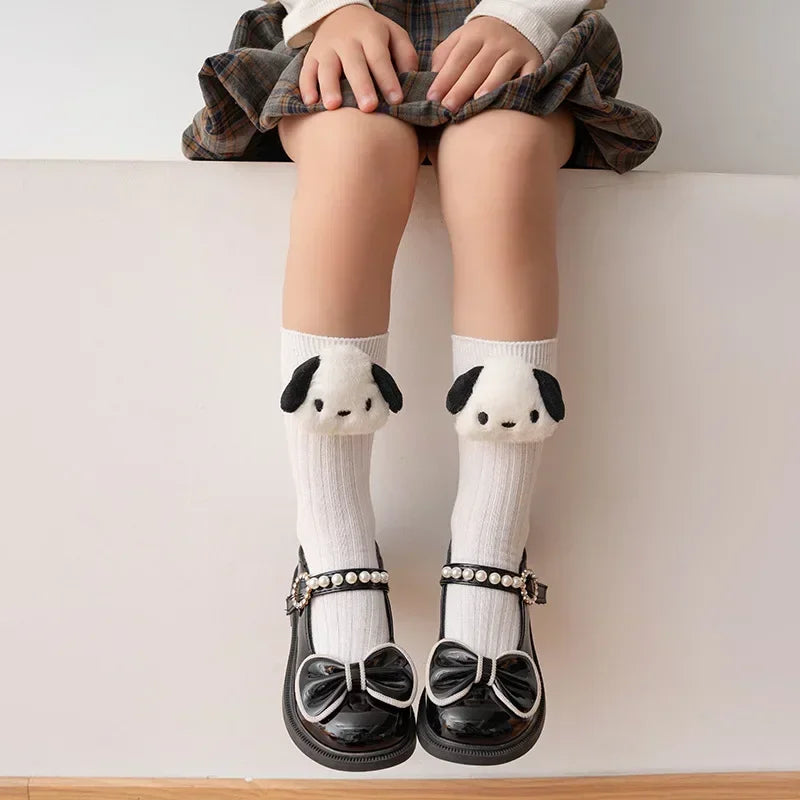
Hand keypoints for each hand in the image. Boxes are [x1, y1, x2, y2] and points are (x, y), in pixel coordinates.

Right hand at [300, 5, 418, 111]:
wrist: (341, 14)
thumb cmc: (374, 34)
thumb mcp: (395, 35)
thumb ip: (405, 56)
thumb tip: (412, 80)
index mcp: (371, 34)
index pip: (379, 57)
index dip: (388, 79)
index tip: (397, 100)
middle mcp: (347, 40)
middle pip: (354, 64)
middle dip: (361, 85)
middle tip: (368, 107)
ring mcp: (326, 48)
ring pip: (327, 67)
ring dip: (329, 87)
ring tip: (334, 107)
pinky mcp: (311, 56)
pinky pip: (306, 71)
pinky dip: (306, 86)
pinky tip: (311, 102)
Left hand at [427, 17, 542, 111]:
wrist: (518, 24)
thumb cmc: (481, 42)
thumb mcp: (460, 40)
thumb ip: (444, 56)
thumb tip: (433, 78)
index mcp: (474, 35)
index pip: (457, 58)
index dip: (445, 78)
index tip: (432, 98)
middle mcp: (496, 40)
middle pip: (477, 66)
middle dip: (462, 87)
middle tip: (448, 108)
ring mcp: (516, 50)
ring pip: (502, 68)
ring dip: (490, 85)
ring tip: (477, 102)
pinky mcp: (533, 60)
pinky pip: (527, 75)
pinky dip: (519, 86)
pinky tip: (508, 99)